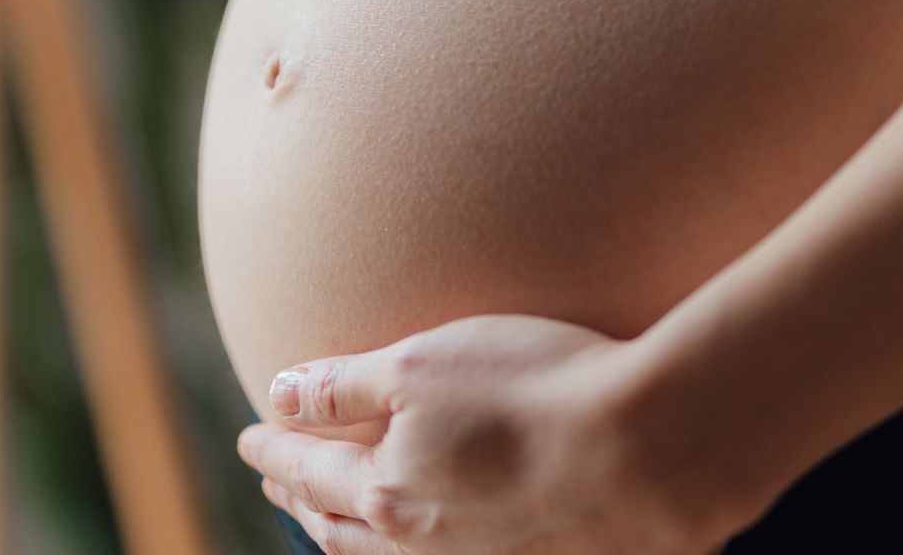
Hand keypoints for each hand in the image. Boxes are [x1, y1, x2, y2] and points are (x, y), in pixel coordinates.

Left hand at [236, 314, 739, 553]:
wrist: (652, 450)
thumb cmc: (535, 389)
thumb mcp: (420, 366)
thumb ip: (343, 385)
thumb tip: (277, 394)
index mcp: (387, 491)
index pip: (308, 469)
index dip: (275, 447)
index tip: (250, 434)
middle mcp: (424, 545)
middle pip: (340, 523)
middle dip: (301, 496)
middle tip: (276, 477)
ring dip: (349, 531)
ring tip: (332, 515)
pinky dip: (411, 551)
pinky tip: (423, 536)